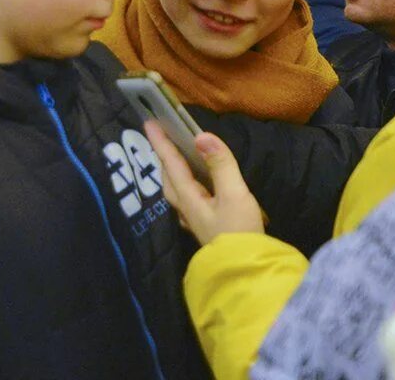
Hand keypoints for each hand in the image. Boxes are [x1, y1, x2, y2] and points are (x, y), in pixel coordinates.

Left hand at [143, 120, 264, 244]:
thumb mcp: (234, 194)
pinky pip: (187, 199)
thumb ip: (221, 165)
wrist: (246, 271)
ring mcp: (193, 220)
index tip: (149, 123)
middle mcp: (185, 208)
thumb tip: (202, 136)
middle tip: (161, 137)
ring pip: (176, 190)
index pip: (171, 164)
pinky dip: (186, 185)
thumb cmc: (239, 231)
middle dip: (163, 156)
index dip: (161, 142)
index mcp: (188, 198)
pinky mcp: (203, 227)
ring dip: (173, 171)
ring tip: (176, 158)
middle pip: (168, 177)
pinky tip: (195, 187)